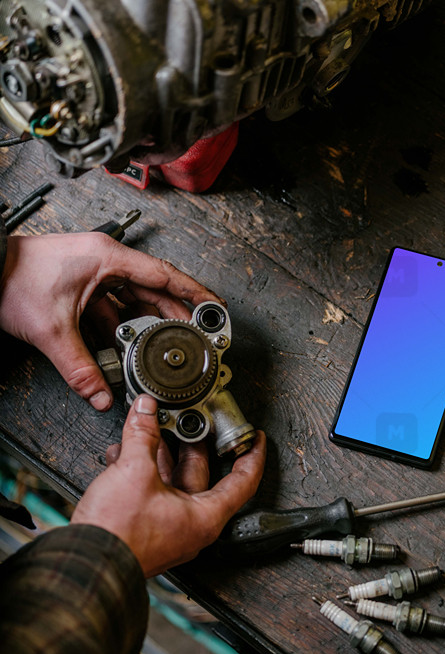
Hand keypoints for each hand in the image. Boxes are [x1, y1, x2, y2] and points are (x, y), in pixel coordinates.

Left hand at [0, 231, 217, 410]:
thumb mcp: (52, 329)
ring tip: (160, 345)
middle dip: (174, 315)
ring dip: (144, 322)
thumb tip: (100, 394)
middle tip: (192, 337)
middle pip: (153, 289)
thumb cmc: (12, 278)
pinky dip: (120, 325)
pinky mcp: (81, 284)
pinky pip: (111, 305)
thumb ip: (80, 368)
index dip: (194, 293)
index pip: (165, 275)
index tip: (214, 306)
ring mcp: (93, 272)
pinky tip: (123, 345)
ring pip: (132, 299)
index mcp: (107, 259)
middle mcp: (104, 262)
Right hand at [72, 394, 265, 575]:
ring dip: (159, 456)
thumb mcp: (134, 472)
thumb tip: (146, 411)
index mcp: (205, 517)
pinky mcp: (147, 529)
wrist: (86, 564)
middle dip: (190, 444)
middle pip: (201, 475)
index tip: (255, 438)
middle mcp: (192, 526)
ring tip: (149, 431)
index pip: (243, 482)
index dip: (252, 456)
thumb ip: (142, 436)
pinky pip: (152, 494)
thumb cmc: (117, 536)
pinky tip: (124, 454)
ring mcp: (169, 529)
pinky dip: (141, 472)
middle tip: (186, 421)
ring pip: (172, 482)